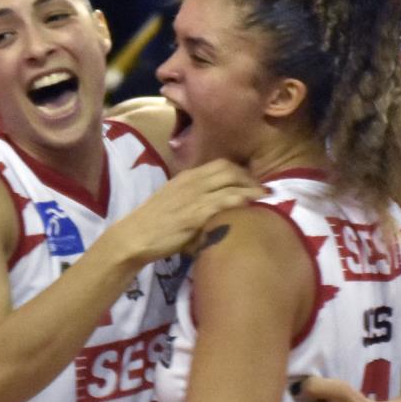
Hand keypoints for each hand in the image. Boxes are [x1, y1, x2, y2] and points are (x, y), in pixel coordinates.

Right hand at [110, 159, 263, 264]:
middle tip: (264, 191)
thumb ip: (193, 198)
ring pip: (230, 184)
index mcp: (187, 177)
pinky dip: (241, 203)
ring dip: (252, 190)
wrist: (134, 236)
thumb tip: (214, 205)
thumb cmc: (153, 224)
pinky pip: (224, 203)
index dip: (241, 171)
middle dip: (250, 179)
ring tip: (266, 199)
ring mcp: (194, 196)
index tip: (252, 182)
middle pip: (230, 170)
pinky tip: (252, 208)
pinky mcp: (195, 214)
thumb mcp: (173, 201)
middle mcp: (192, 182)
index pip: (221, 165)